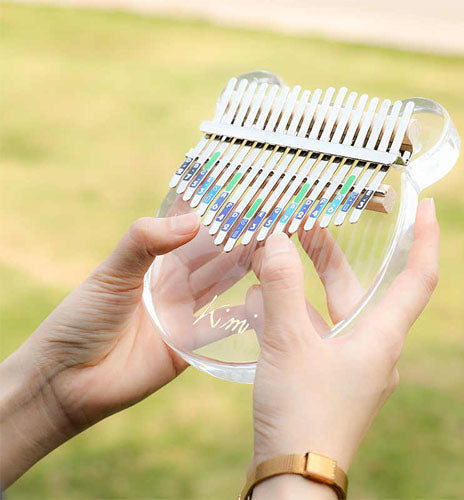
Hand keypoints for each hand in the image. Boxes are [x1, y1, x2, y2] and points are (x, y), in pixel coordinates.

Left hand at [0, 202, 252, 486]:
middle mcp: (174, 285)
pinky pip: (220, 328)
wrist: (68, 379)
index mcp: (155, 261)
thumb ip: (145, 242)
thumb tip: (192, 221)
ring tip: (277, 251)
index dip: (215, 214)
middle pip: (214, 257)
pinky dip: (241, 316)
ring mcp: (183, 314)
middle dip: (240, 239)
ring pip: (222, 286)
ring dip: (246, 270)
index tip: (245, 196)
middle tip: (273, 222)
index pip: (192, 231)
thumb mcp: (112, 273)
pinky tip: (266, 302)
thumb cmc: (81, 319)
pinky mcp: (189, 345)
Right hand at [251, 198, 438, 497]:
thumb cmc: (303, 412)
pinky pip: (309, 334)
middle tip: (304, 222)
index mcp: (380, 338)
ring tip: (271, 258)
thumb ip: (281, 287)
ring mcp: (346, 364)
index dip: (424, 240)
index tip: (426, 208)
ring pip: (327, 311)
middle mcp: (371, 348)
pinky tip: (257, 304)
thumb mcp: (289, 343)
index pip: (417, 278)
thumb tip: (276, 239)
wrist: (293, 478)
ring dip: (301, 284)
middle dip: (329, 254)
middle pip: (356, 288)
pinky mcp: (324, 377)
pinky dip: (288, 314)